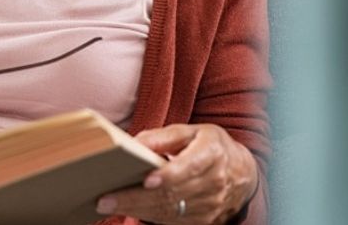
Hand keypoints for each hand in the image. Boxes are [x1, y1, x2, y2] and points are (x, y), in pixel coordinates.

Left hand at [95, 124, 257, 223]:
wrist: (241, 172)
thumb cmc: (209, 146)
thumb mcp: (192, 131)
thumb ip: (164, 136)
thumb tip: (136, 143)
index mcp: (211, 154)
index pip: (189, 167)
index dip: (168, 175)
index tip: (146, 179)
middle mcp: (213, 183)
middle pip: (171, 194)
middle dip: (136, 198)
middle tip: (106, 198)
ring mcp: (210, 205)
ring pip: (169, 211)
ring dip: (136, 210)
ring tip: (108, 205)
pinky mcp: (202, 220)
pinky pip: (171, 221)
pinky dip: (147, 216)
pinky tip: (126, 211)